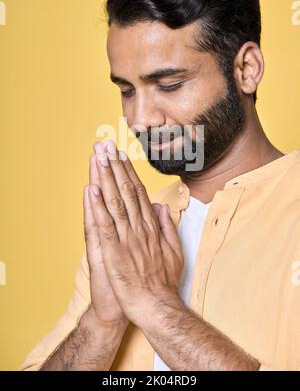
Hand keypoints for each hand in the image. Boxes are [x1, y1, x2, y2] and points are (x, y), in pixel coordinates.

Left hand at [88, 140, 183, 326]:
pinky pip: (104, 225)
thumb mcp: (174, 251)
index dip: (127, 172)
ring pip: (114, 202)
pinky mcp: (113, 251)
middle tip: (106, 145)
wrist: (156, 307)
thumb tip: (161, 207)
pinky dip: (97, 207)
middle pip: (125, 191)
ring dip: (105, 178)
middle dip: (115, 166)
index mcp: (150, 226)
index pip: (137, 193)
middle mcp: (138, 227)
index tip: (120, 155)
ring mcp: (126, 238)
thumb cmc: (163, 282)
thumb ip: (167, 227)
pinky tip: (91, 189)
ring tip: (99, 157)